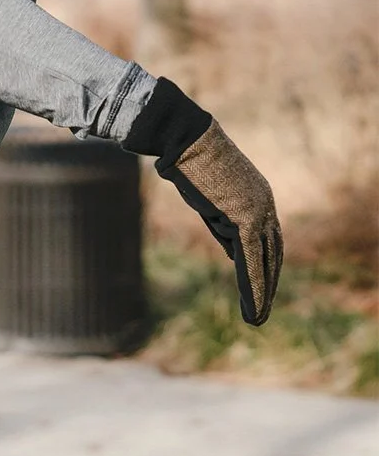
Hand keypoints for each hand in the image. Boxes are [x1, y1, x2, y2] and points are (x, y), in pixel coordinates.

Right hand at [125, 78, 282, 325]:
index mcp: (258, 196)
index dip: (266, 265)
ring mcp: (259, 211)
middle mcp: (265, 204)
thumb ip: (222, 221)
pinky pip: (250, 261)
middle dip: (268, 283)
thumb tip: (232, 249)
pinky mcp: (246, 218)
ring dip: (261, 293)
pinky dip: (252, 287)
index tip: (262, 286)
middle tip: (261, 311)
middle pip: (272, 253)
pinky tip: (252, 308)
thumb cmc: (188, 158)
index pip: (268, 239)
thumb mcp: (208, 196)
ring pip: (264, 262)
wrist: (184, 136)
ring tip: (257, 319)